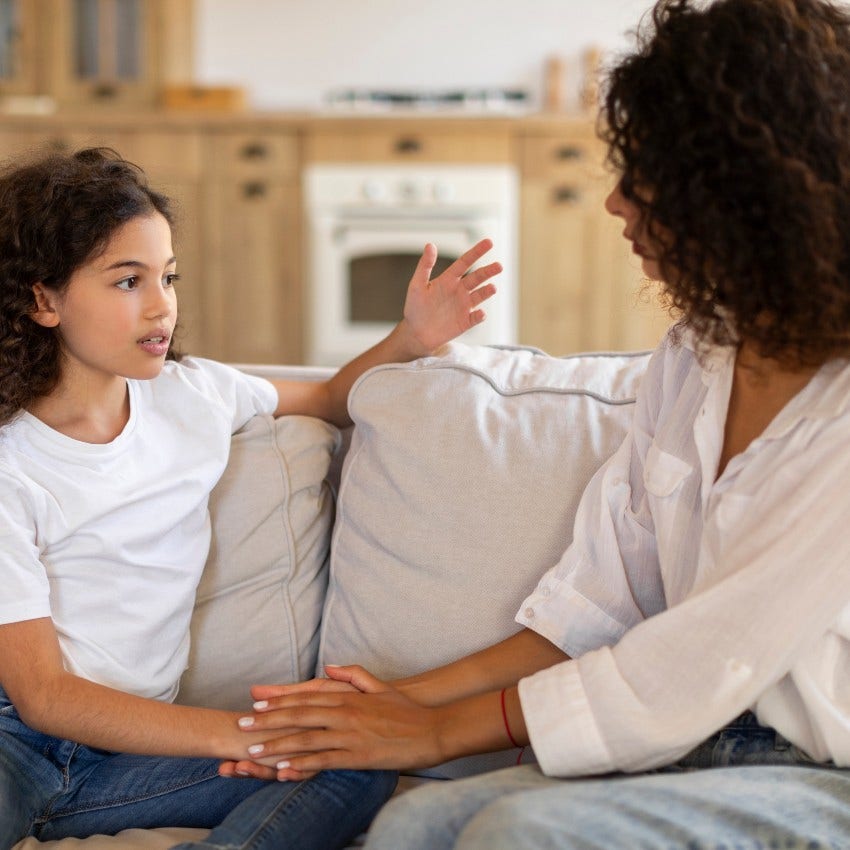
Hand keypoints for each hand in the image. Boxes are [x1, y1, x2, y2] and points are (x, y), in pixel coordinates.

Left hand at [221, 665, 444, 781]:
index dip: (279, 701)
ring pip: (306, 739)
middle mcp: (345, 713)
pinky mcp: (358, 756)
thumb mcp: (380, 686)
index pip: (306, 698)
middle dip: (267, 721)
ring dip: (276, 745)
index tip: (256, 704)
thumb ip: (353, 675)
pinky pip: (324, 762)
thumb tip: (328, 668)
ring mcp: (350, 735)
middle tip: (241, 726)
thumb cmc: (407, 711)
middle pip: (299, 716)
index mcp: (348, 697)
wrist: (433, 729)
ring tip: (252, 751)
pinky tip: (283, 772)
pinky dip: (302, 766)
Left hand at [400, 238, 499, 354]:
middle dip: (488, 271)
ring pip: (480, 295)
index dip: (476, 252)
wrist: (416, 333)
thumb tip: (430, 244)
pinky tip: (481, 313)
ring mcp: (464, 306)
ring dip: (487, 291)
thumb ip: (425, 266)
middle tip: (499, 266)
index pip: (465, 262)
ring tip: (492, 287)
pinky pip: (476, 318)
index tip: (489, 242)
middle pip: (477, 277)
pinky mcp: (465, 322)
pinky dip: (480, 315)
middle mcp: (459, 290)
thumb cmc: (415, 307)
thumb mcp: (417, 285)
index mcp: (449, 279)